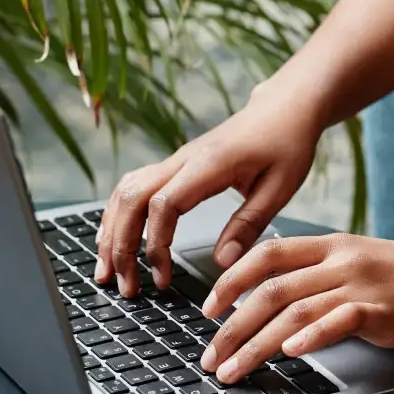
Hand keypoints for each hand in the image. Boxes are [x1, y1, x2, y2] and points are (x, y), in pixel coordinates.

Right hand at [95, 81, 323, 297]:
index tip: (162, 277)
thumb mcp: (281, 187)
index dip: (155, 244)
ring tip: (107, 271)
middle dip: (120, 245)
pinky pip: (135, 186)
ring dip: (112, 230)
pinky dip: (119, 214)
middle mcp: (184, 159)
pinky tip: (115, 238)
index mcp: (209, 165)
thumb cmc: (286, 142)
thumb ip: (249, 224)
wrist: (285, 106)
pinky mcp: (177, 165)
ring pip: (126, 191)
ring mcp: (177, 160)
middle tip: (124, 286)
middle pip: (132, 199)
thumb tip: (222, 263)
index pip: (164, 205)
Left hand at [195, 231, 393, 384]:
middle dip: (230, 326)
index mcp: (333, 245)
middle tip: (208, 356)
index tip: (208, 310)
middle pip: (270, 288)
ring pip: (295, 311)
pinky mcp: (385, 311)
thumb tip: (278, 301)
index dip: (231, 281)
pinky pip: (340, 320)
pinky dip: (312, 337)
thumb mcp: (363, 263)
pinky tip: (291, 353)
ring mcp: (363, 284)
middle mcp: (343, 260)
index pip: (268, 255)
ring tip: (233, 369)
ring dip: (255, 344)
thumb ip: (323, 275)